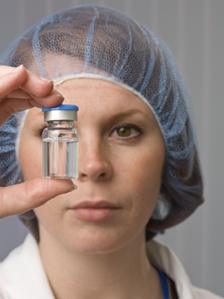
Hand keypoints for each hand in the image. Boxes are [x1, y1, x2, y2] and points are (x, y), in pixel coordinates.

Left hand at [0, 65, 74, 217]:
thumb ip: (30, 195)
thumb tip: (68, 185)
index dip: (5, 82)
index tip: (26, 76)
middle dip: (25, 83)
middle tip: (53, 95)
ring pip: (2, 86)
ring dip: (28, 87)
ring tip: (53, 99)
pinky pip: (4, 97)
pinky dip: (23, 95)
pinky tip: (40, 101)